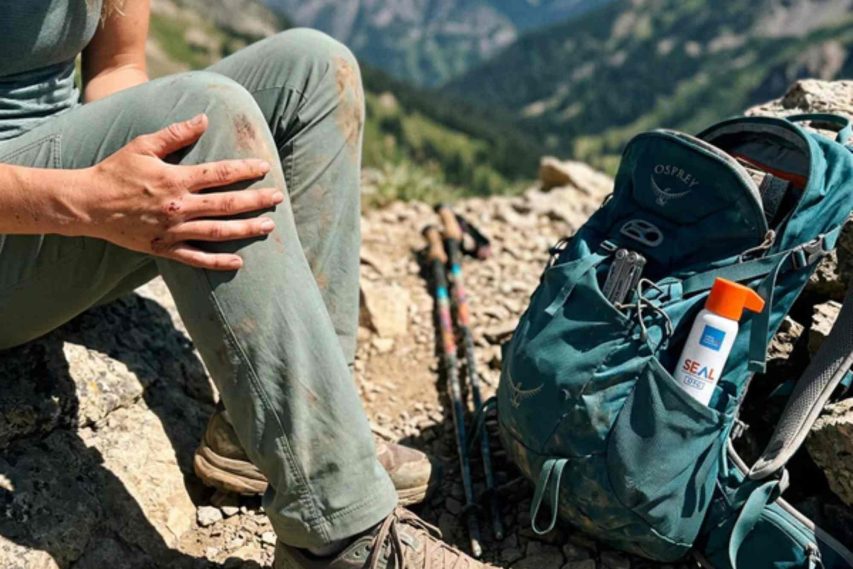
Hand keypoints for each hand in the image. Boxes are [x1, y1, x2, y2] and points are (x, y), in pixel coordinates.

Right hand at [77, 113, 282, 269]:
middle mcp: (178, 206)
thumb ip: (175, 134)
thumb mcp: (143, 146)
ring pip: (218, 232)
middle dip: (256, 201)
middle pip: (227, 205)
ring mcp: (172, 230)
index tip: (265, 168)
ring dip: (245, 230)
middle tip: (278, 199)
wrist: (87, 204)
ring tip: (268, 227)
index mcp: (176, 179)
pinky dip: (218, 262)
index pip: (220, 173)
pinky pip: (196, 258)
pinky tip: (238, 262)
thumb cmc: (115, 171)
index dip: (245, 170)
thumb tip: (204, 118)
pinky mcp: (164, 248)